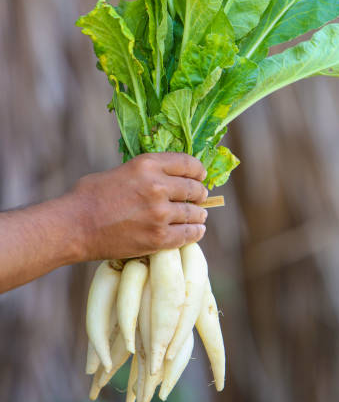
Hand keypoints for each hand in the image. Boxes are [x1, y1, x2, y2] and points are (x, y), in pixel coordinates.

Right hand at [71, 153, 208, 260]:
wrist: (74, 226)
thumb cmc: (90, 196)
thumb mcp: (121, 171)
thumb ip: (147, 173)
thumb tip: (168, 178)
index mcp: (147, 164)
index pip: (187, 163)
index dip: (198, 170)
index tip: (201, 176)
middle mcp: (158, 186)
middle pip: (194, 189)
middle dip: (199, 194)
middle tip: (200, 198)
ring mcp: (160, 214)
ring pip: (193, 213)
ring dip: (199, 214)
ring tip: (200, 216)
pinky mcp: (158, 238)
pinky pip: (187, 235)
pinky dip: (194, 233)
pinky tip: (196, 231)